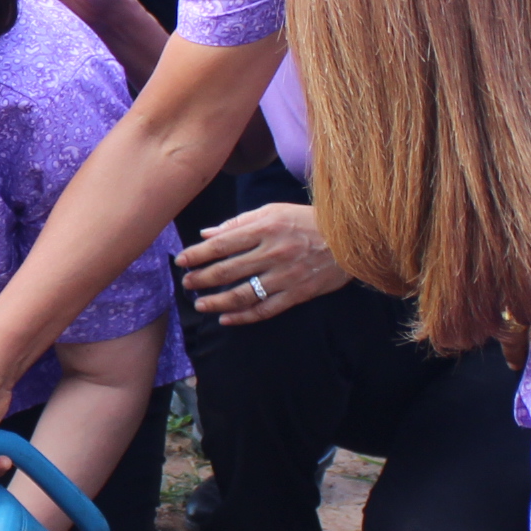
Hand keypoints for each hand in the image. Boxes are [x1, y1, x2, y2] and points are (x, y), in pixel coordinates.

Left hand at [177, 201, 347, 324]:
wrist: (350, 238)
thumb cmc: (307, 220)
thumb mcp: (273, 211)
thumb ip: (239, 222)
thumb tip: (207, 234)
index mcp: (264, 229)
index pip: (221, 244)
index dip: (197, 255)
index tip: (181, 261)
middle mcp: (272, 253)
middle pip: (227, 271)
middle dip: (202, 279)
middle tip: (186, 284)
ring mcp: (285, 276)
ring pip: (243, 294)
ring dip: (217, 301)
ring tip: (201, 304)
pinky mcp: (297, 294)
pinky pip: (265, 309)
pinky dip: (243, 317)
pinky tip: (226, 318)